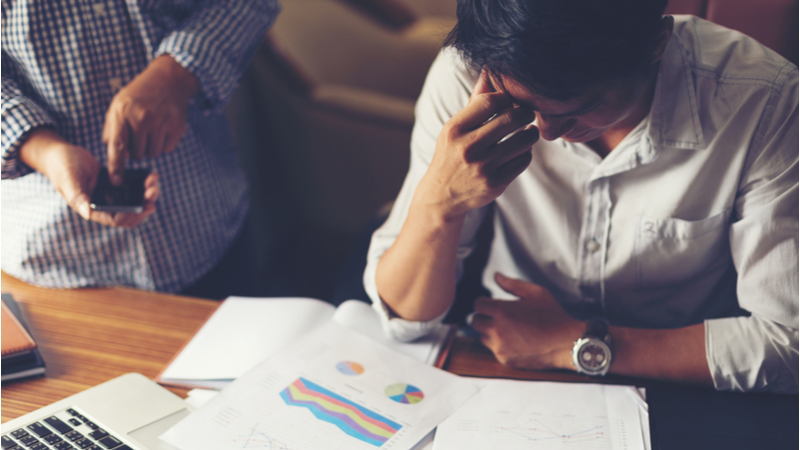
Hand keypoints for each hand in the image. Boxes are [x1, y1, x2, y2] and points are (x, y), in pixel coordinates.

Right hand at [20, 129, 158, 227]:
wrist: (61, 154)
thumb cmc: (61, 168)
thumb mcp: (68, 181)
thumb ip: (77, 196)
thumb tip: (88, 213)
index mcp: (93, 209)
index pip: (116, 219)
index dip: (132, 215)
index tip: (145, 205)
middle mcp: (104, 205)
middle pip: (130, 213)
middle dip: (144, 205)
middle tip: (154, 191)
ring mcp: (111, 195)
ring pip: (135, 201)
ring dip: (147, 194)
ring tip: (154, 182)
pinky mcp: (116, 184)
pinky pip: (134, 188)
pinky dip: (143, 183)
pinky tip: (151, 175)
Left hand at [103, 55, 198, 185]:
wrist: (168, 79)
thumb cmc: (139, 94)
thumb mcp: (118, 105)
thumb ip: (112, 129)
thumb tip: (114, 155)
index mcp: (123, 113)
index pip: (117, 146)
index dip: (116, 166)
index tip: (116, 181)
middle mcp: (142, 118)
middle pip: (137, 155)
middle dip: (136, 150)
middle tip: (139, 135)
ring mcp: (162, 122)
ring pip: (153, 154)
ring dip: (150, 148)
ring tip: (151, 130)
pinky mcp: (177, 126)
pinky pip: (168, 149)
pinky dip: (164, 144)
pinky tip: (163, 129)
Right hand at [413, 69, 538, 218]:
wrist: (441, 195)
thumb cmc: (451, 154)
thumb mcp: (455, 128)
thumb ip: (475, 102)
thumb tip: (489, 70)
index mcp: (455, 129)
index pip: (491, 100)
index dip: (506, 97)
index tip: (509, 102)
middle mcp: (468, 147)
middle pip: (511, 117)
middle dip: (525, 112)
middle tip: (527, 113)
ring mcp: (483, 167)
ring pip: (523, 139)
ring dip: (530, 132)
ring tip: (527, 131)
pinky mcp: (495, 184)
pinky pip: (524, 160)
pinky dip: (526, 153)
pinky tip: (519, 151)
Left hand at [470, 273, 584, 369]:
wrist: (566, 343)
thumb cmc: (552, 315)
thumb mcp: (536, 293)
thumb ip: (512, 284)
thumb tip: (496, 276)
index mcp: (501, 311)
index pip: (478, 305)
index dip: (486, 303)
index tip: (494, 305)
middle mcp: (496, 329)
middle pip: (475, 321)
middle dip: (485, 317)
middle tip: (500, 317)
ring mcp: (499, 346)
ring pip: (482, 337)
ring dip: (490, 332)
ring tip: (509, 329)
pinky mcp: (504, 359)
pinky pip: (493, 350)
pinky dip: (500, 345)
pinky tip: (516, 341)